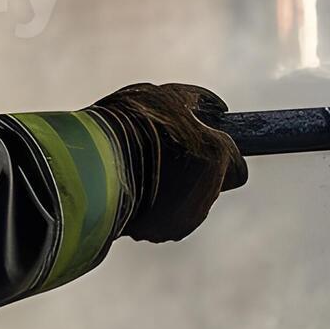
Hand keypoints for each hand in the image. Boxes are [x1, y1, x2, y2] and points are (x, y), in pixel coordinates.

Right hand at [90, 83, 248, 242]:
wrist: (91, 162)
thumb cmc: (129, 122)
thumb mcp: (165, 96)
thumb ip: (197, 103)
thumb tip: (218, 109)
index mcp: (217, 155)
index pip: (238, 168)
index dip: (222, 158)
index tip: (204, 148)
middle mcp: (208, 191)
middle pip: (212, 187)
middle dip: (197, 174)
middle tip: (166, 157)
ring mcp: (185, 217)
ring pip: (189, 205)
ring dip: (176, 192)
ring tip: (143, 172)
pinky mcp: (160, 232)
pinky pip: (165, 219)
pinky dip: (155, 208)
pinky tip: (134, 189)